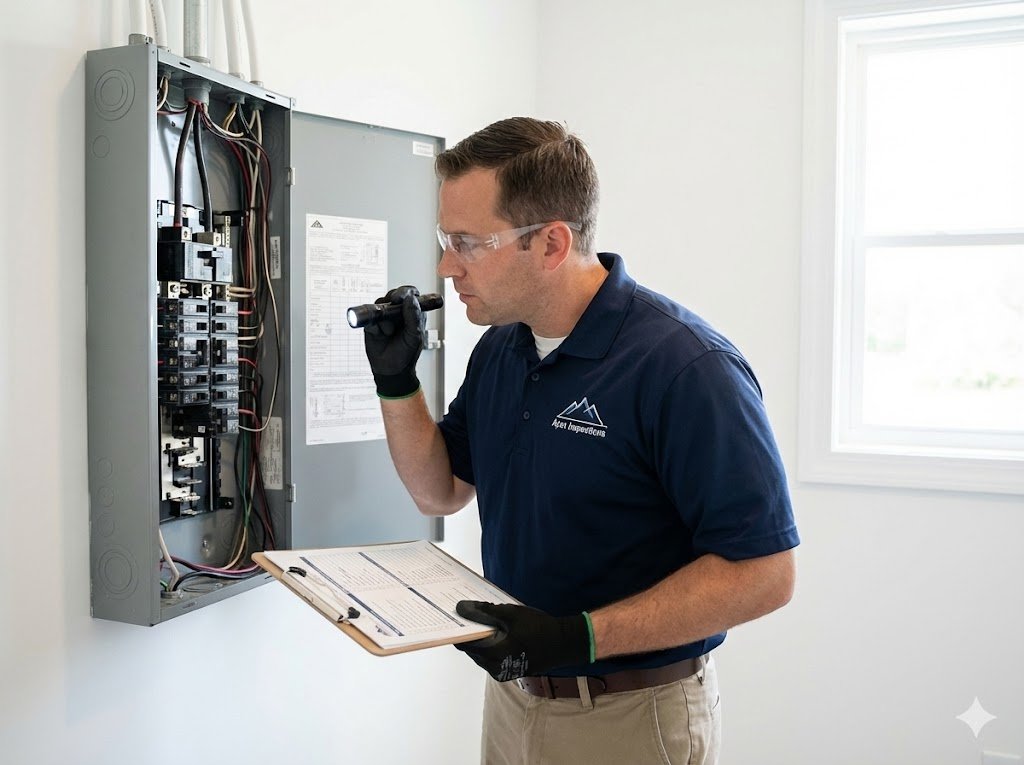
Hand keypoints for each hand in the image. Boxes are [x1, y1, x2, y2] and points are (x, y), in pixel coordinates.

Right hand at [363, 285, 424, 397]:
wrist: (391, 371)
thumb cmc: (406, 354)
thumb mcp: (415, 336)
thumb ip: (414, 317)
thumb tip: (410, 299)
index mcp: (412, 313)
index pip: (410, 294)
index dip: (406, 292)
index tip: (401, 298)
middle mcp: (398, 312)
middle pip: (393, 295)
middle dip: (392, 300)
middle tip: (392, 305)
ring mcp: (384, 317)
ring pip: (380, 304)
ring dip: (384, 316)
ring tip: (388, 332)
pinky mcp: (372, 324)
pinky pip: (369, 317)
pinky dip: (374, 324)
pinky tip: (379, 334)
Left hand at [454, 601, 590, 681]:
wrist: (565, 644)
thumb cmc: (540, 628)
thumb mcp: (512, 614)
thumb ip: (485, 612)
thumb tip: (462, 607)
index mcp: (494, 655)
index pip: (465, 643)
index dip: (458, 628)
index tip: (451, 615)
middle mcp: (495, 668)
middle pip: (472, 649)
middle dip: (469, 632)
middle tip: (464, 613)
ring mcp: (502, 672)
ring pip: (481, 653)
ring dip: (479, 638)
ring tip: (479, 618)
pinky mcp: (508, 671)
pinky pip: (491, 657)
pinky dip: (489, 644)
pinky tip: (493, 629)